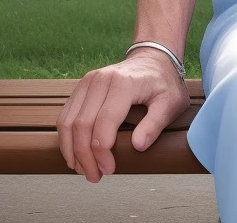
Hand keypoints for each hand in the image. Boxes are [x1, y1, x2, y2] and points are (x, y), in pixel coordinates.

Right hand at [57, 47, 189, 181]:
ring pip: (67, 122)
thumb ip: (155, 124)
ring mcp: (87, 82)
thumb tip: (138, 147)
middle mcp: (100, 80)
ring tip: (83, 170)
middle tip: (94, 176)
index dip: (102, 152)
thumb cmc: (164, 83)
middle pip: (81, 125)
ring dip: (71, 151)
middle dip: (84, 156)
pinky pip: (65, 116)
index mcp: (123, 83)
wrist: (154, 59)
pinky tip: (75, 155)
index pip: (104, 123)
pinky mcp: (80, 88)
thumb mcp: (171, 102)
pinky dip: (66, 139)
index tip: (108, 169)